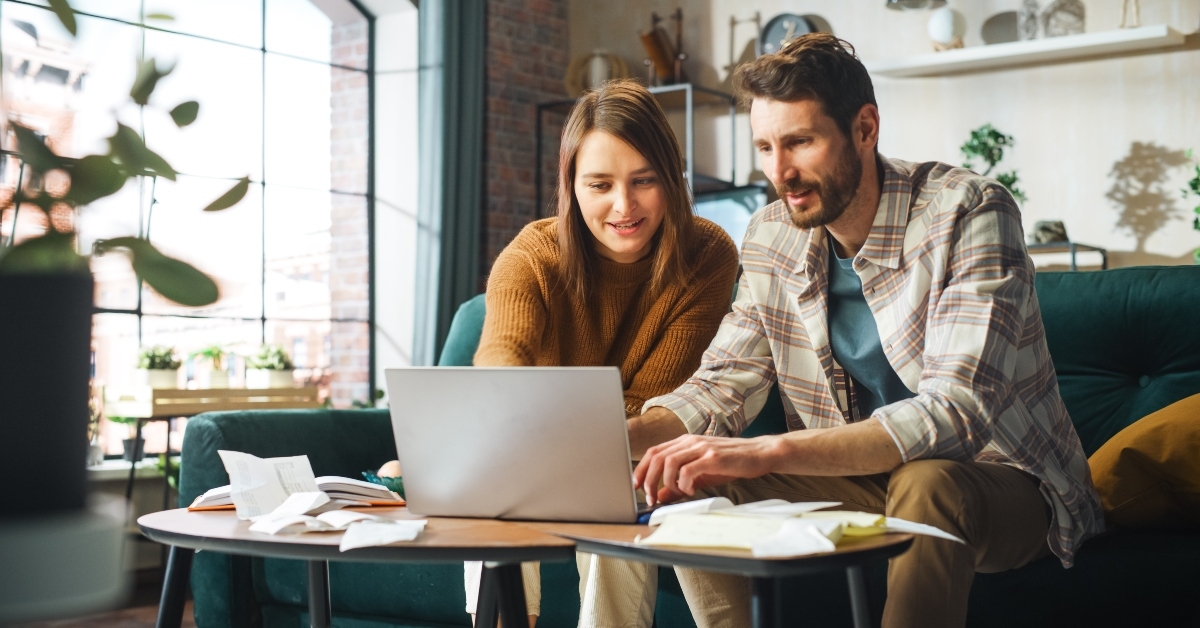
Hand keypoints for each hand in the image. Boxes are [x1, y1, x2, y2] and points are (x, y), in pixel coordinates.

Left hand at [633, 434, 776, 505]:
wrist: (759, 453)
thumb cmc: (731, 462)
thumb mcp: (701, 473)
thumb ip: (680, 484)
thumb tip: (660, 496)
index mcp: (685, 442)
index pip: (654, 452)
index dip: (641, 470)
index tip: (637, 487)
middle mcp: (690, 441)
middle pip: (656, 457)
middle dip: (649, 480)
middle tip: (651, 498)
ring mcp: (701, 447)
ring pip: (669, 463)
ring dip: (666, 483)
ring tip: (674, 494)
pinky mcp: (713, 457)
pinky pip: (688, 470)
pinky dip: (684, 484)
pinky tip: (691, 491)